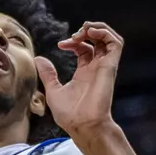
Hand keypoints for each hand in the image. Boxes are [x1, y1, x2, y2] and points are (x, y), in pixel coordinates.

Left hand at [35, 22, 123, 144]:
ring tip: (84, 30)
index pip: (84, 48)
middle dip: (85, 31)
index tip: (61, 45)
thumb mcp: (53, 90)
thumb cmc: (70, 115)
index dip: (73, 41)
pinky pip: (116, 44)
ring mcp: (104, 66)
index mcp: (84, 72)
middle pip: (97, 40)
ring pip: (109, 38)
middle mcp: (96, 67)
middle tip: (73, 36)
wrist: (83, 126)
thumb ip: (48, 74)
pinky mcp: (109, 66)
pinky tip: (91, 33)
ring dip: (97, 28)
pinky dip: (105, 33)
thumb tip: (39, 59)